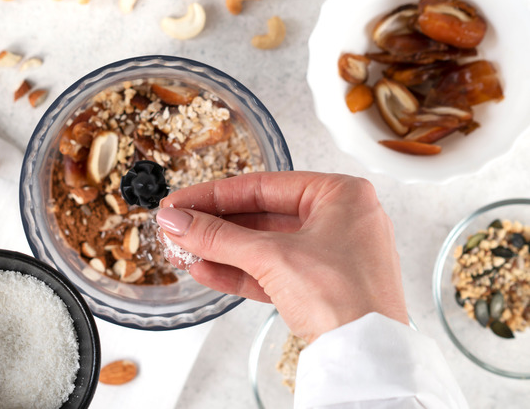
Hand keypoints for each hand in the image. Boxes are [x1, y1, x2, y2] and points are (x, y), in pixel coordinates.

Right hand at [156, 171, 407, 342]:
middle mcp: (339, 220)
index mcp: (341, 195)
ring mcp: (331, 255)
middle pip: (261, 215)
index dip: (214, 195)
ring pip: (263, 246)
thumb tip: (179, 222)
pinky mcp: (320, 286)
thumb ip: (218, 237)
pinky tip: (206, 271)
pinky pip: (271, 271)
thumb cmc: (348, 299)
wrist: (366, 358)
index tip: (182, 202)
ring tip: (184, 251)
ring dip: (221, 251)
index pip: (263, 185)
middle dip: (215, 226)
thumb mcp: (272, 257)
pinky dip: (239, 272)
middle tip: (178, 227)